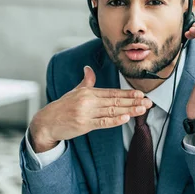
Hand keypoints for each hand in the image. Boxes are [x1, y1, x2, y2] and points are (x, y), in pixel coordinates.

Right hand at [29, 66, 152, 152]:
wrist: (46, 122)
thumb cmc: (62, 107)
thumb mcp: (74, 92)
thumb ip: (86, 81)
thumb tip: (88, 68)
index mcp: (88, 92)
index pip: (112, 92)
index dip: (127, 93)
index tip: (141, 93)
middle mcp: (88, 101)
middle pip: (115, 101)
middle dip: (133, 101)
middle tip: (148, 102)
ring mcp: (86, 113)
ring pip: (112, 111)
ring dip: (129, 110)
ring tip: (142, 109)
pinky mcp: (84, 125)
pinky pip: (102, 123)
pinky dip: (115, 120)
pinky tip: (126, 118)